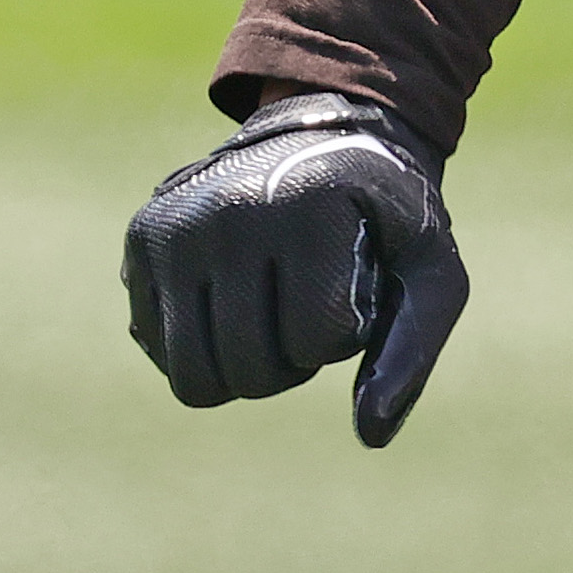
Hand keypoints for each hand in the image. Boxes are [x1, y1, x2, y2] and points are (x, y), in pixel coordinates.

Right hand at [122, 93, 470, 446]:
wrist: (324, 137)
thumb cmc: (384, 216)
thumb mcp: (429, 267)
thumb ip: (412, 349)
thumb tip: (372, 434)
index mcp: (310, 206)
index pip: (320, 340)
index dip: (347, 332)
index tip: (355, 284)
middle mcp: (231, 211)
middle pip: (253, 371)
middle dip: (294, 361)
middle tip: (311, 304)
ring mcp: (176, 224)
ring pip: (196, 379)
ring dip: (246, 366)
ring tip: (274, 309)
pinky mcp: (143, 239)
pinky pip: (162, 351)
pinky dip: (205, 345)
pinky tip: (235, 294)